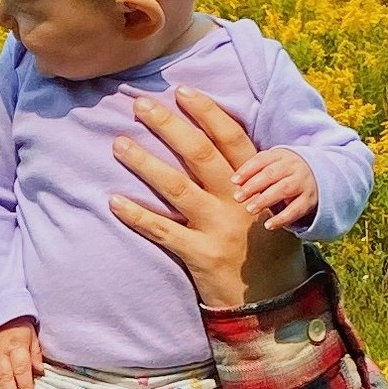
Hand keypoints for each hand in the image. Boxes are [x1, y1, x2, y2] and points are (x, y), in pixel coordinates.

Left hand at [106, 87, 307, 310]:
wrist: (274, 297)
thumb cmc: (264, 240)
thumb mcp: (266, 202)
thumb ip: (245, 172)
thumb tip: (209, 132)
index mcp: (254, 184)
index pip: (231, 138)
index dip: (207, 112)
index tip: (181, 91)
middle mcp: (238, 202)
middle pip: (201, 155)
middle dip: (169, 126)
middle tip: (140, 104)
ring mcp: (218, 229)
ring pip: (177, 188)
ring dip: (145, 163)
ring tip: (119, 143)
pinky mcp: (200, 255)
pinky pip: (163, 231)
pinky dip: (137, 215)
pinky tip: (113, 200)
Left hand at [230, 146, 318, 231]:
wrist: (319, 175)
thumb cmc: (284, 172)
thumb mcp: (272, 165)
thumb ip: (255, 172)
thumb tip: (235, 183)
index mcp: (281, 155)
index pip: (262, 160)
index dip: (247, 170)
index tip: (234, 181)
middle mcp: (293, 167)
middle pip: (271, 174)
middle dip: (253, 186)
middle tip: (237, 198)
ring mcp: (303, 182)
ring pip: (283, 189)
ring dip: (265, 200)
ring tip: (249, 209)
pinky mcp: (310, 199)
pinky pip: (296, 209)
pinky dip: (282, 218)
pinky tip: (268, 225)